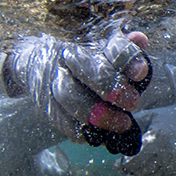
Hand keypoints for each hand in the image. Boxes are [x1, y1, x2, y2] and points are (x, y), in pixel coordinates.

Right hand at [0, 28, 151, 154]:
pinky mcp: (45, 104)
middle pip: (87, 71)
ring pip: (70, 98)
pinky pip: (60, 120)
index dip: (127, 59)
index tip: (141, 73)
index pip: (112, 48)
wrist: (35, 61)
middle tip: (133, 103)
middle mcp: (66, 59)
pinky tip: (99, 136)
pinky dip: (81, 130)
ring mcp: (51, 81)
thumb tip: (140, 39)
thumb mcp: (105, 49)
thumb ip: (124, 49)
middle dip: (111, 88)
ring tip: (123, 124)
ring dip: (99, 115)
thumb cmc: (83, 58)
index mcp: (89, 43)